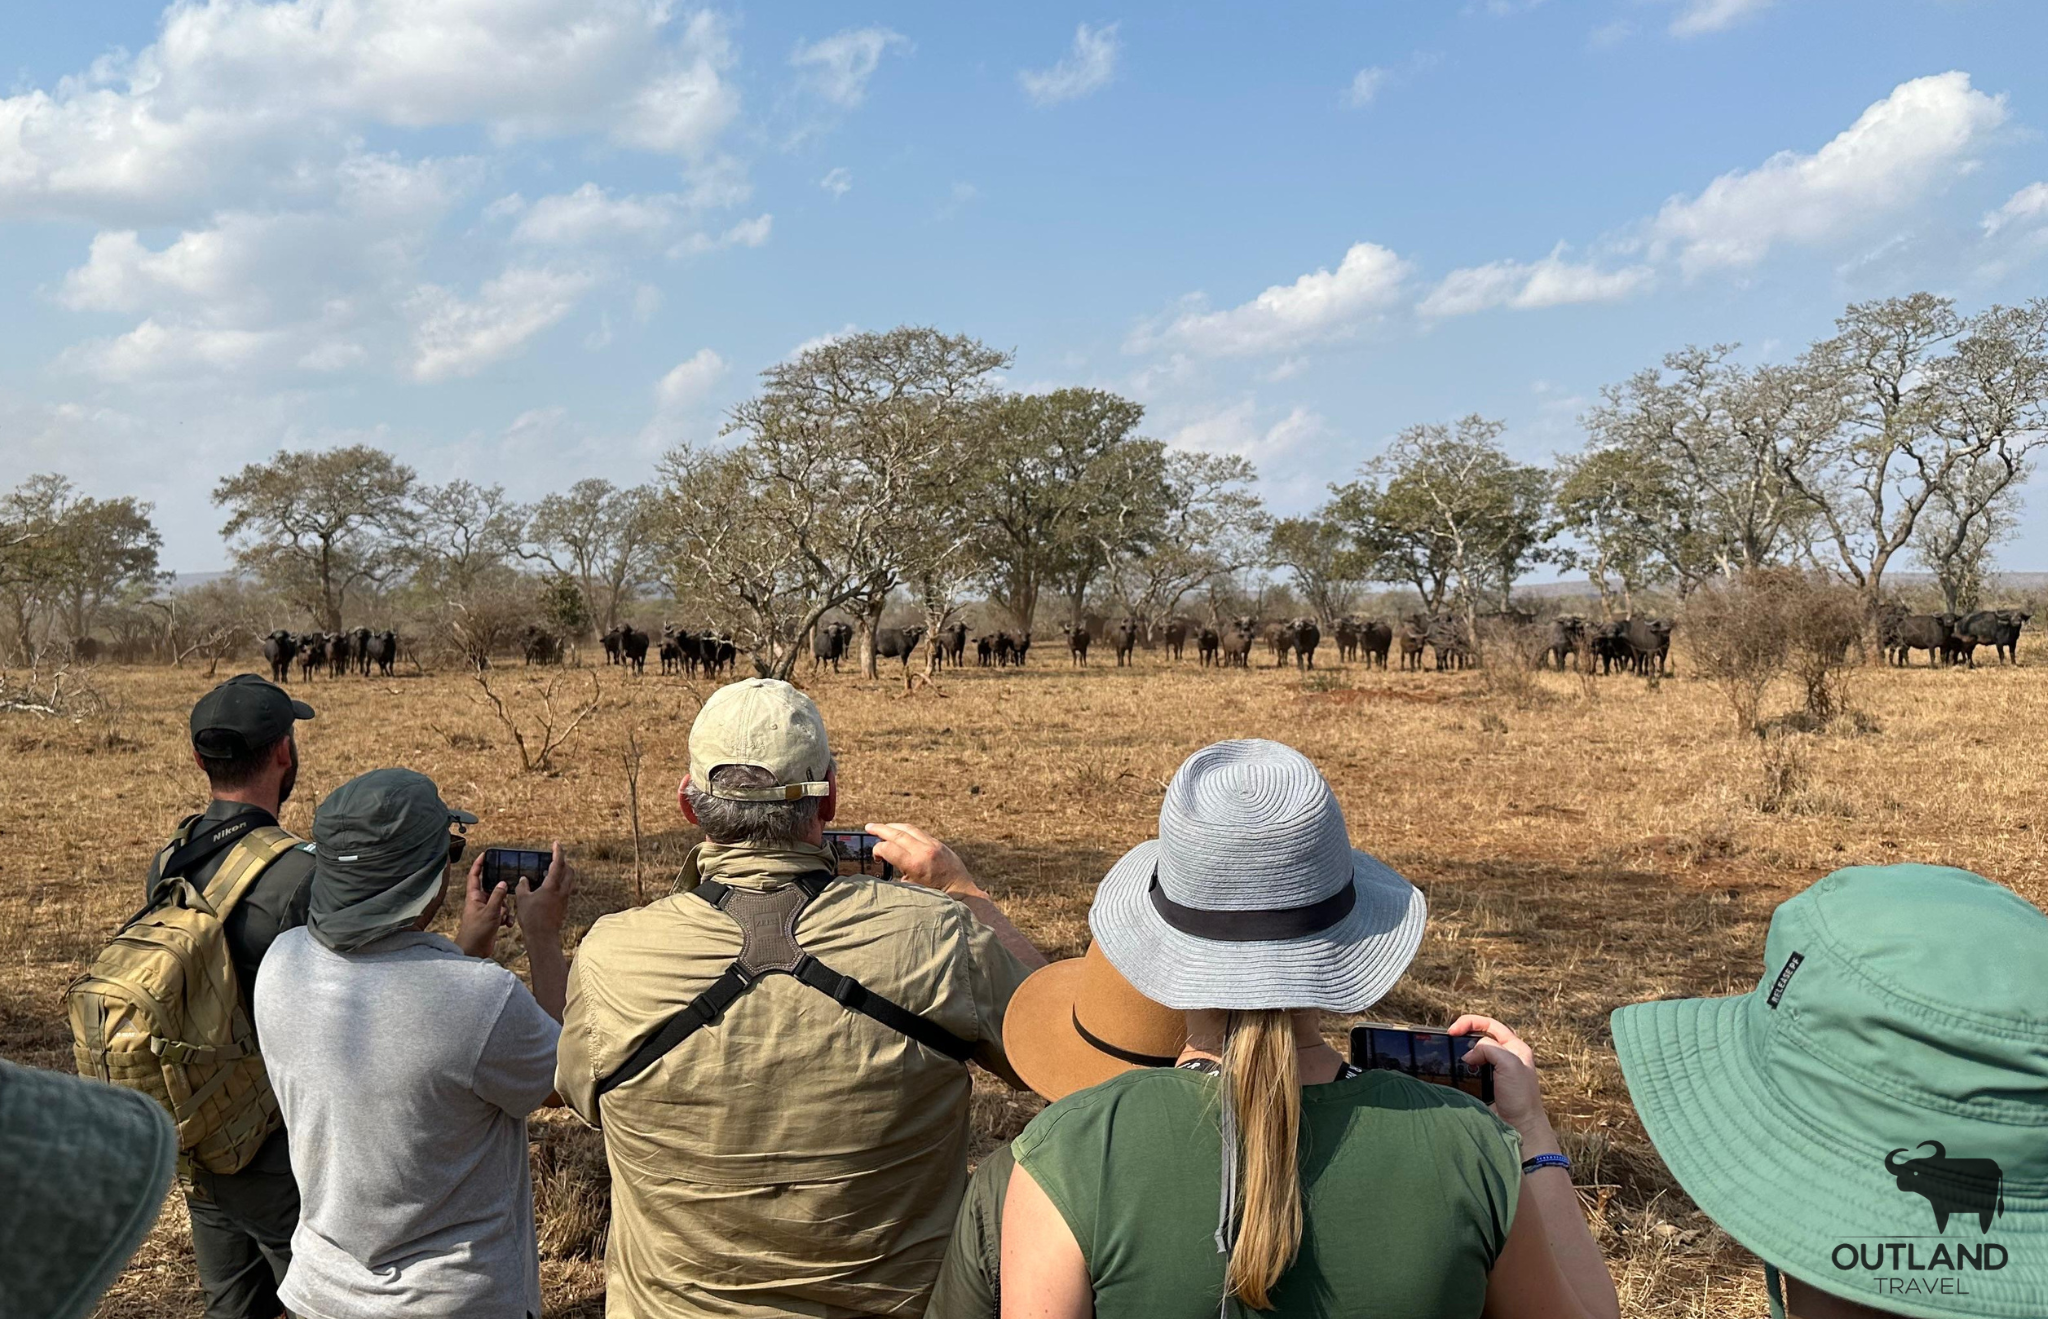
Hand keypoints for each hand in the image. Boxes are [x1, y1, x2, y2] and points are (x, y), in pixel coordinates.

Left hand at [455, 854, 510, 958]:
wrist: (474, 951)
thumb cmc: (477, 931)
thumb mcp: (490, 911)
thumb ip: (498, 896)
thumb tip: (503, 883)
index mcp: (473, 897)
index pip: (474, 876)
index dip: (478, 864)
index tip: (485, 854)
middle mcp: (478, 902)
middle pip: (491, 888)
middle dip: (501, 891)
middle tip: (508, 887)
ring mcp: (484, 911)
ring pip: (499, 901)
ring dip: (505, 908)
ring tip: (504, 916)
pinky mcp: (490, 920)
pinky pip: (501, 913)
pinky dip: (506, 917)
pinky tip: (507, 924)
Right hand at [514, 842, 574, 939]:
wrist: (543, 937)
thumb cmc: (531, 918)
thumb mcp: (522, 900)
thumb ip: (523, 886)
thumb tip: (524, 879)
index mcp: (552, 886)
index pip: (558, 864)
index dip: (558, 852)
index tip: (556, 843)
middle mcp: (562, 891)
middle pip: (569, 870)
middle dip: (563, 862)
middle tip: (554, 858)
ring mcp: (565, 899)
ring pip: (569, 880)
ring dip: (563, 873)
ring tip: (550, 872)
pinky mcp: (564, 906)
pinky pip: (566, 890)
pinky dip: (561, 884)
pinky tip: (549, 888)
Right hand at [865, 822, 982, 898]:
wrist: (963, 893)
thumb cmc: (937, 897)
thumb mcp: (913, 891)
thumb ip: (899, 877)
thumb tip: (887, 866)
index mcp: (916, 865)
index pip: (889, 848)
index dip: (878, 850)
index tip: (875, 855)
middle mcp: (924, 851)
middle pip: (897, 834)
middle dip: (881, 829)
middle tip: (869, 826)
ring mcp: (934, 845)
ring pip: (910, 829)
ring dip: (894, 826)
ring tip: (882, 826)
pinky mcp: (940, 844)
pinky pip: (920, 832)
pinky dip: (907, 830)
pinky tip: (901, 832)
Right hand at [1449, 1014, 1555, 1145]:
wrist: (1520, 1127)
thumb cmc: (1520, 1097)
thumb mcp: (1509, 1064)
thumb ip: (1489, 1049)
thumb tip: (1468, 1055)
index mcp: (1515, 1047)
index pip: (1490, 1024)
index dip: (1470, 1022)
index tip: (1453, 1031)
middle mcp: (1506, 1057)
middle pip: (1479, 1037)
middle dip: (1463, 1036)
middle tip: (1449, 1041)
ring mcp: (1496, 1071)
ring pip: (1474, 1054)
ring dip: (1461, 1053)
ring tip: (1451, 1057)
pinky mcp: (1486, 1085)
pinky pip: (1470, 1071)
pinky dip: (1461, 1069)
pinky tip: (1456, 1072)